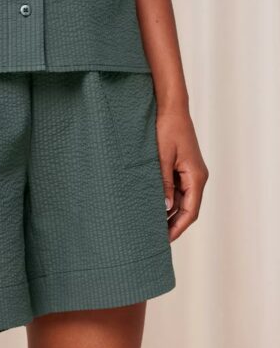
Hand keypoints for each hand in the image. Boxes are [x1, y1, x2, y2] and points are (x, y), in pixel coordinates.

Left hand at [156, 110, 208, 241]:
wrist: (170, 108)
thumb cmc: (167, 128)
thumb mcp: (162, 157)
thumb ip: (164, 183)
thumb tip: (165, 208)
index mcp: (196, 176)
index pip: (190, 211)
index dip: (178, 227)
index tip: (165, 240)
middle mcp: (196, 177)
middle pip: (186, 208)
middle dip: (172, 224)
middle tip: (154, 238)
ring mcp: (189, 172)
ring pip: (181, 199)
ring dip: (168, 212)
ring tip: (151, 225)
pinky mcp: (181, 166)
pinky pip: (176, 188)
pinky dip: (166, 199)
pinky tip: (153, 205)